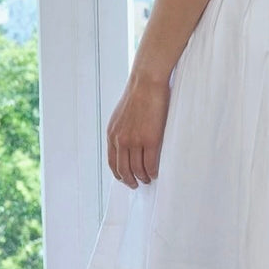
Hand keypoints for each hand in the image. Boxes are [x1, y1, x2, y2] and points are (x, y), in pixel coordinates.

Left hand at [106, 72, 170, 187]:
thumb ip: (121, 130)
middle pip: (123, 169)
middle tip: (136, 184)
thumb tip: (126, 143)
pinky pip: (150, 164)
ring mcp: (135, 141)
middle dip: (129, 180)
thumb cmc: (137, 95)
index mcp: (112, 134)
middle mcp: (121, 140)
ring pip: (137, 170)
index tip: (124, 178)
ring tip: (148, 179)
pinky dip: (152, 172)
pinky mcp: (150, 140)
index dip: (118, 173)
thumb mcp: (121, 115)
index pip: (112, 161)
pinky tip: (155, 173)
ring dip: (142, 178)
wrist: (146, 83)